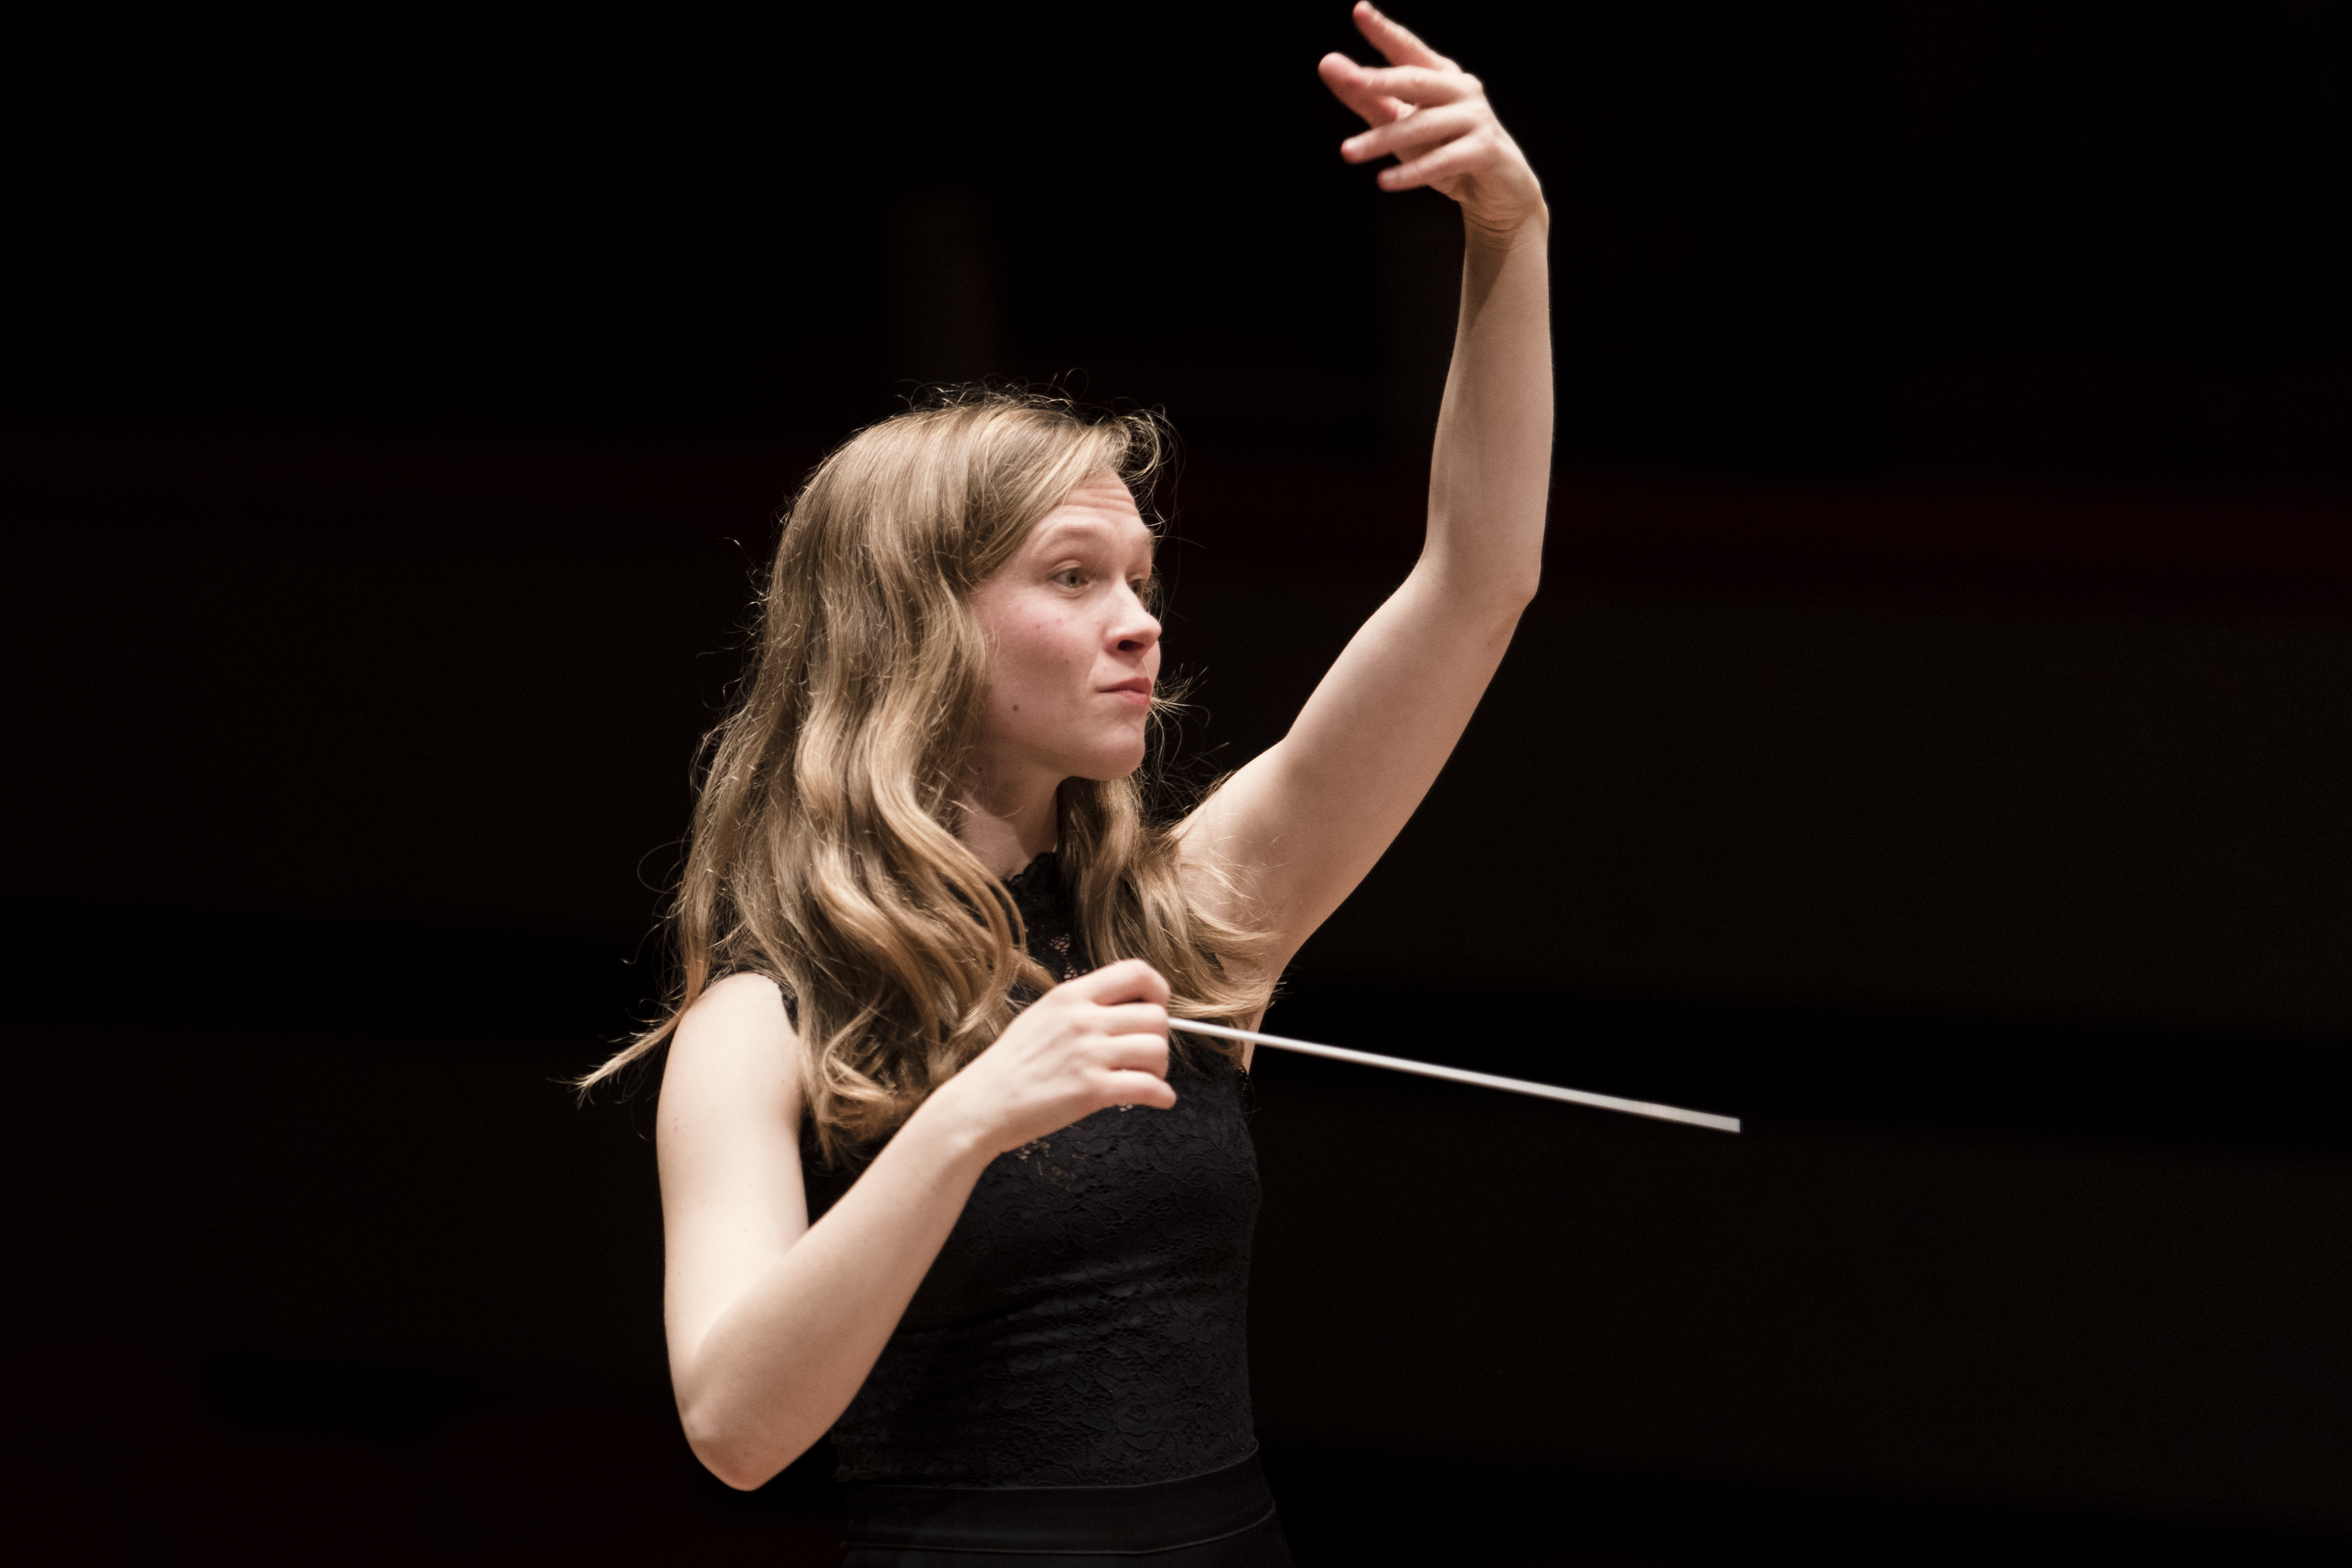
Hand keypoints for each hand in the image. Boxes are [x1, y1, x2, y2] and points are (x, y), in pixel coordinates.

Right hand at [923, 959, 1174, 1155]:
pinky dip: (1162, 1095)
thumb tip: (1124, 1009)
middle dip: (1160, 1038)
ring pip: (1157, 1050)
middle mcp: (1082, 1019)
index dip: (1158, 990)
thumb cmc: (1010, 1066)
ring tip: (1148, 1078)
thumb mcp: (1042, 1016)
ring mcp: (1088, 1054)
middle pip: (1156, 1016)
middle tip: (1147, 1055)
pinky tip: (1158, 1098)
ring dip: (1161, 1068)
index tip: (1157, 1007)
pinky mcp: (1092, 1090)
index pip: (1135, 972)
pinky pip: (1149, 1087)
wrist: (982, 1104)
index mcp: (1070, 995)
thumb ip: (1081, 1007)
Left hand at [1319, 3, 1543, 237]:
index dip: (1385, 31)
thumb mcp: (1399, 123)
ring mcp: (1476, 118)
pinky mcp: (1485, 151)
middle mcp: (1460, 89)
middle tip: (1349, 80)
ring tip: (1348, 152)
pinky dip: (1411, 173)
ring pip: (1423, 125)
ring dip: (1382, 140)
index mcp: (1440, 76)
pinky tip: (1384, 180)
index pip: (1407, 50)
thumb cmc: (1443, 149)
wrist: (1495, 188)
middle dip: (1381, 81)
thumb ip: (1365, 97)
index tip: (1360, 11)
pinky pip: (1442, 161)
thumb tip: (1328, 63)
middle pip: (1416, 81)